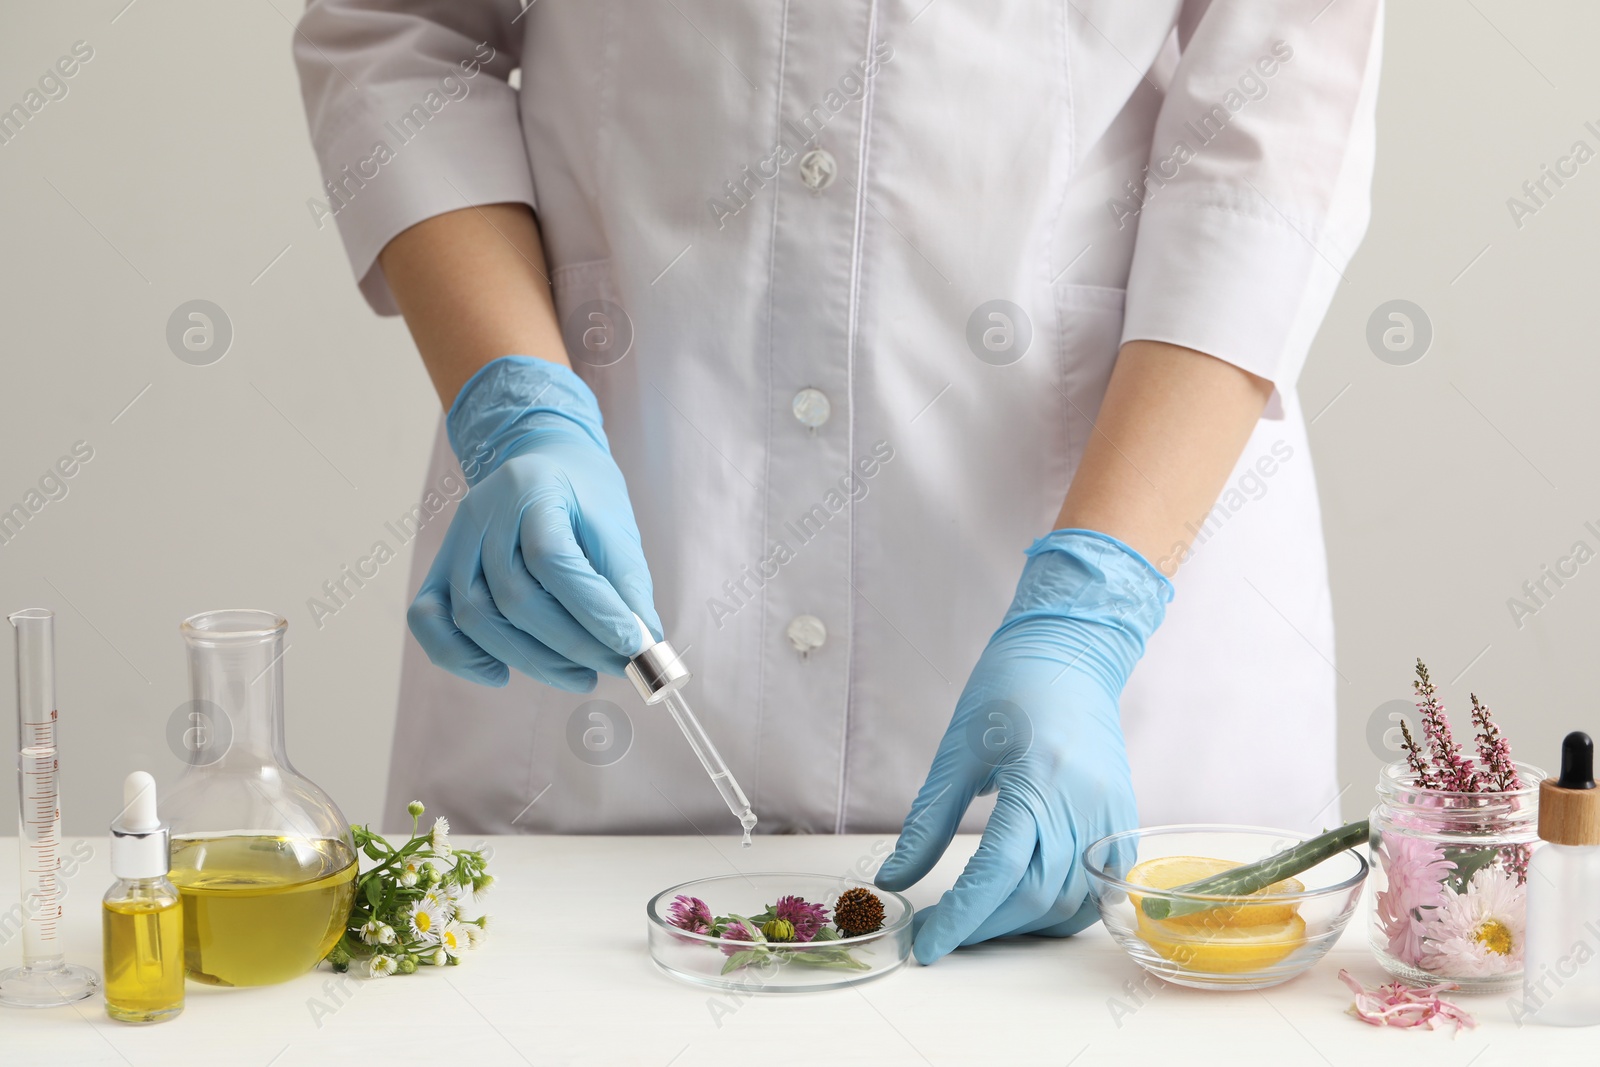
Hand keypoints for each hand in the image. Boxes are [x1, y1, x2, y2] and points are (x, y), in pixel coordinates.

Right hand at [407, 356, 660, 690]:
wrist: (541, 464)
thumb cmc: (583, 497)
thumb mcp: (614, 525)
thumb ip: (628, 583)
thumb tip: (645, 647)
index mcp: (531, 488)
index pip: (552, 558)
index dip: (594, 609)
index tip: (634, 644)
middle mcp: (482, 513)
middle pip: (513, 597)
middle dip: (571, 645)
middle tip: (615, 665)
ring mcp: (453, 543)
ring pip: (475, 618)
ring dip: (533, 661)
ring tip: (582, 675)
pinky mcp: (437, 571)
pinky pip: (429, 622)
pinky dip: (463, 658)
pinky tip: (503, 675)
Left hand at [875, 530, 1171, 963]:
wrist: (1070, 654)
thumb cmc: (1008, 689)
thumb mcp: (957, 751)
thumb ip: (926, 822)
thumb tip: (892, 878)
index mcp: (1038, 780)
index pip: (998, 873)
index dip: (960, 919)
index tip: (925, 947)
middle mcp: (1083, 804)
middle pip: (1035, 897)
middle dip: (982, 927)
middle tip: (939, 931)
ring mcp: (1110, 816)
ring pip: (1069, 902)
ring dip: (1019, 924)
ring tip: (975, 920)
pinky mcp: (1122, 819)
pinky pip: (1098, 888)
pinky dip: (1061, 909)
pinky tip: (1024, 906)